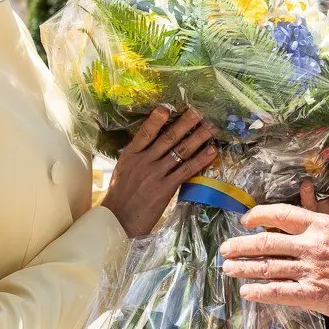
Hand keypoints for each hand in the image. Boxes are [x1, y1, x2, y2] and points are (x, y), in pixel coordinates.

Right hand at [104, 108, 216, 237]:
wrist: (117, 221)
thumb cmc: (120, 196)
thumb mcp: (123, 170)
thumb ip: (137, 156)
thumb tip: (152, 141)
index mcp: (130, 155)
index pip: (145, 133)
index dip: (156, 120)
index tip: (168, 107)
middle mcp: (143, 162)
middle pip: (167, 138)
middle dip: (184, 123)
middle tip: (198, 110)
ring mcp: (155, 174)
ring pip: (180, 151)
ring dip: (197, 138)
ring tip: (210, 127)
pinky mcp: (166, 188)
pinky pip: (186, 170)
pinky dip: (200, 160)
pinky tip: (211, 151)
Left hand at [219, 204, 328, 326]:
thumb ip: (324, 232)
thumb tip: (302, 234)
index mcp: (323, 225)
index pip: (282, 214)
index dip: (259, 215)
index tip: (245, 220)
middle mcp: (313, 244)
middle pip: (267, 242)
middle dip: (241, 245)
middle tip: (226, 249)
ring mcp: (311, 269)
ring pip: (267, 266)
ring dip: (243, 267)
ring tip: (228, 268)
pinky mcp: (312, 294)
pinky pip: (278, 292)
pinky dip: (259, 291)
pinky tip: (246, 292)